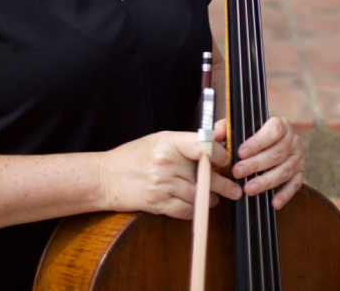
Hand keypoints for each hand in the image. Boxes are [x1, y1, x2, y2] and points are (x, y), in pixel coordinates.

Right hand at [100, 131, 238, 219]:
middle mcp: (166, 162)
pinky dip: (195, 210)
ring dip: (210, 199)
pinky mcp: (157, 203)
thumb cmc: (134, 156)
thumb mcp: (163, 139)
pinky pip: (186, 210)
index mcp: (169, 141)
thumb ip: (194, 138)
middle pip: (206, 175)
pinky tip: (197, 206)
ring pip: (199, 195)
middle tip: (234, 190)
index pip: (205, 146)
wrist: (105, 177)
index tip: (225, 161)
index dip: (221, 155)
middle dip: (224, 185)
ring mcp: (161, 184)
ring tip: (213, 198)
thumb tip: (223, 129)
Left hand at [231, 117, 304, 208]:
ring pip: (284, 170)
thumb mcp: (239, 126)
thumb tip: (214, 136)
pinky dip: (285, 194)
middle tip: (238, 172)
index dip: (257, 143)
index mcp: (280, 124)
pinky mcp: (300, 172)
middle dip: (255, 165)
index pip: (272, 132)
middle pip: (276, 153)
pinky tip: (273, 202)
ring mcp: (297, 156)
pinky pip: (295, 184)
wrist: (272, 138)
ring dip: (266, 182)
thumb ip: (225, 128)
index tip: (240, 153)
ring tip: (248, 189)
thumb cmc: (253, 133)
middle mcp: (292, 140)